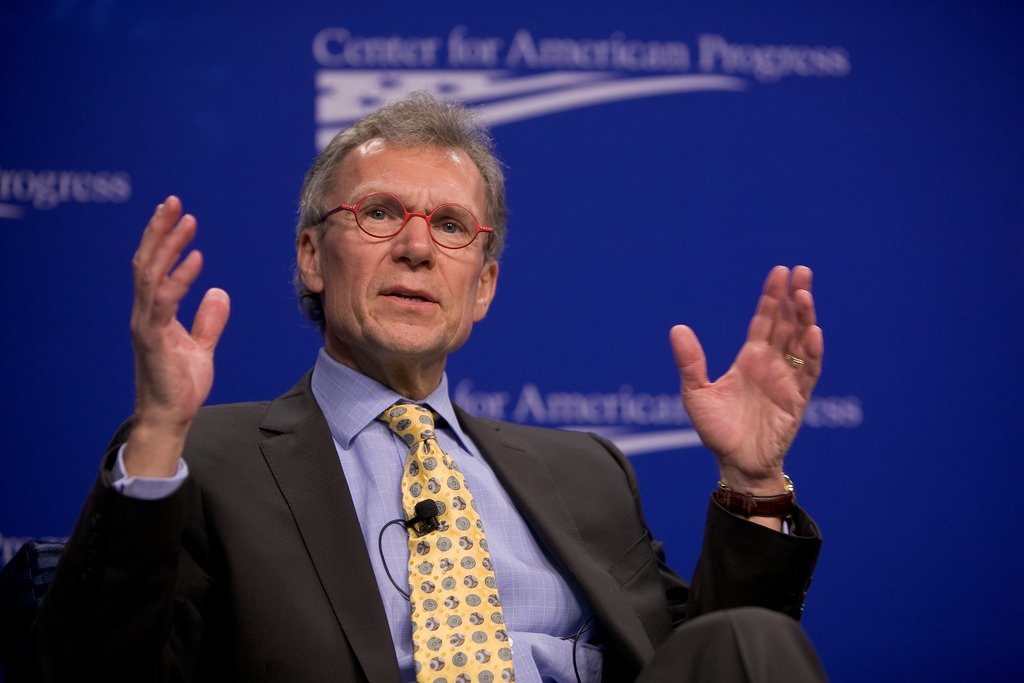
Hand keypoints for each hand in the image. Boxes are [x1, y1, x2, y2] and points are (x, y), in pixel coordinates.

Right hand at [123, 196, 229, 476]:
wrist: (171, 417)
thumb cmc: (181, 385)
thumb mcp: (201, 347)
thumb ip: (208, 320)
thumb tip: (218, 292)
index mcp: (154, 312)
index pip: (153, 266)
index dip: (163, 239)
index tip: (178, 214)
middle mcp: (145, 313)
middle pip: (146, 261)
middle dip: (160, 229)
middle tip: (174, 201)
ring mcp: (146, 324)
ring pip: (150, 273)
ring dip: (167, 244)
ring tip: (185, 220)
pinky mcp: (153, 339)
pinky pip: (164, 301)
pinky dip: (179, 278)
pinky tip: (196, 259)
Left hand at [670, 266, 822, 494]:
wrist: (735, 463)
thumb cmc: (716, 429)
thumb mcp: (695, 393)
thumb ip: (690, 362)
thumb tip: (677, 328)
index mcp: (750, 358)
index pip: (765, 320)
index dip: (772, 297)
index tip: (779, 272)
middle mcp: (772, 364)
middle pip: (788, 323)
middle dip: (795, 297)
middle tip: (802, 271)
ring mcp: (787, 379)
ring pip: (801, 342)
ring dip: (805, 319)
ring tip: (805, 295)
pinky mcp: (797, 399)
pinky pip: (808, 372)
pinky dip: (812, 353)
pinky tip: (813, 333)